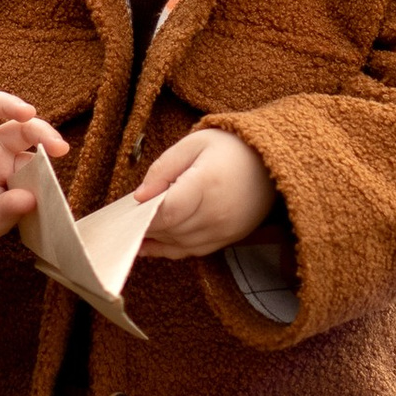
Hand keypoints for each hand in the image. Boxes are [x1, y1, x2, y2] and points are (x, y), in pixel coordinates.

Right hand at [0, 89, 69, 252]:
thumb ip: (7, 212)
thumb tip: (30, 199)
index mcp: (11, 167)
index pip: (33, 155)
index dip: (46, 154)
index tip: (61, 153)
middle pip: (19, 126)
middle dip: (40, 129)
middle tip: (54, 143)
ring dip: (8, 104)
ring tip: (26, 112)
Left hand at [133, 126, 275, 259]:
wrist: (271, 161)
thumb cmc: (231, 147)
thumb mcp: (193, 144)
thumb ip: (163, 169)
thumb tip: (139, 196)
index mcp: (206, 185)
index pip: (167, 212)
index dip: (144, 216)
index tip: (126, 213)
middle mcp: (216, 213)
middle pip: (170, 230)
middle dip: (146, 227)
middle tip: (124, 221)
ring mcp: (224, 230)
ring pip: (179, 244)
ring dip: (156, 240)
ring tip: (135, 232)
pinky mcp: (228, 239)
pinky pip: (193, 251)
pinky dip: (171, 249)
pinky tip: (152, 245)